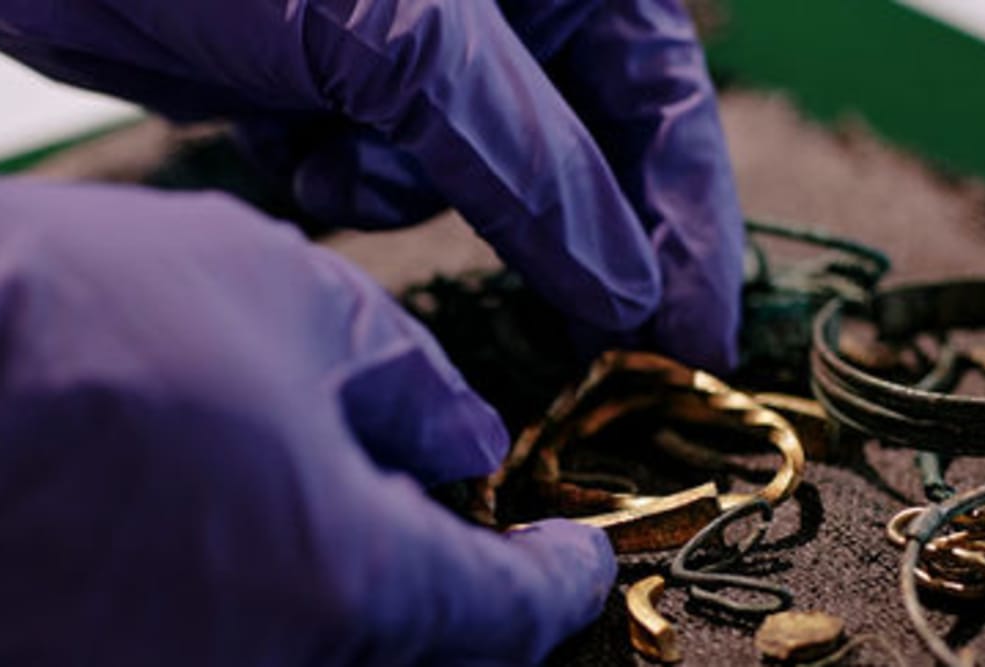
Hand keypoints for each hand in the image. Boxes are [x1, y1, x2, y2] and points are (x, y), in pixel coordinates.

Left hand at [0, 0, 746, 370]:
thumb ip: (531, 163)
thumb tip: (630, 284)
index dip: (689, 219)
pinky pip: (375, 178)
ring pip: (471, 178)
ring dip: (418, 198)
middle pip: (578, 146)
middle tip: (592, 353)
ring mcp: (398, 38)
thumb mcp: (406, 41)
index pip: (660, 88)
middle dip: (563, 235)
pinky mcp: (313, 81)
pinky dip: (343, 187)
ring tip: (339, 158)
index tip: (695, 344)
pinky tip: (289, 149)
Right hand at [0, 60, 613, 664]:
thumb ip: (400, 383)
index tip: (573, 560)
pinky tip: (120, 510)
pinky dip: (164, 598)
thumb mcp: (282, 293)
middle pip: (384, 646)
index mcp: (346, 587)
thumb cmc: (47, 319)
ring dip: (277, 582)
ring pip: (263, 651)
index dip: (556, 580)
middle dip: (413, 578)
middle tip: (404, 499)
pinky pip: (142, 651)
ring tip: (222, 476)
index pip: (502, 616)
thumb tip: (454, 436)